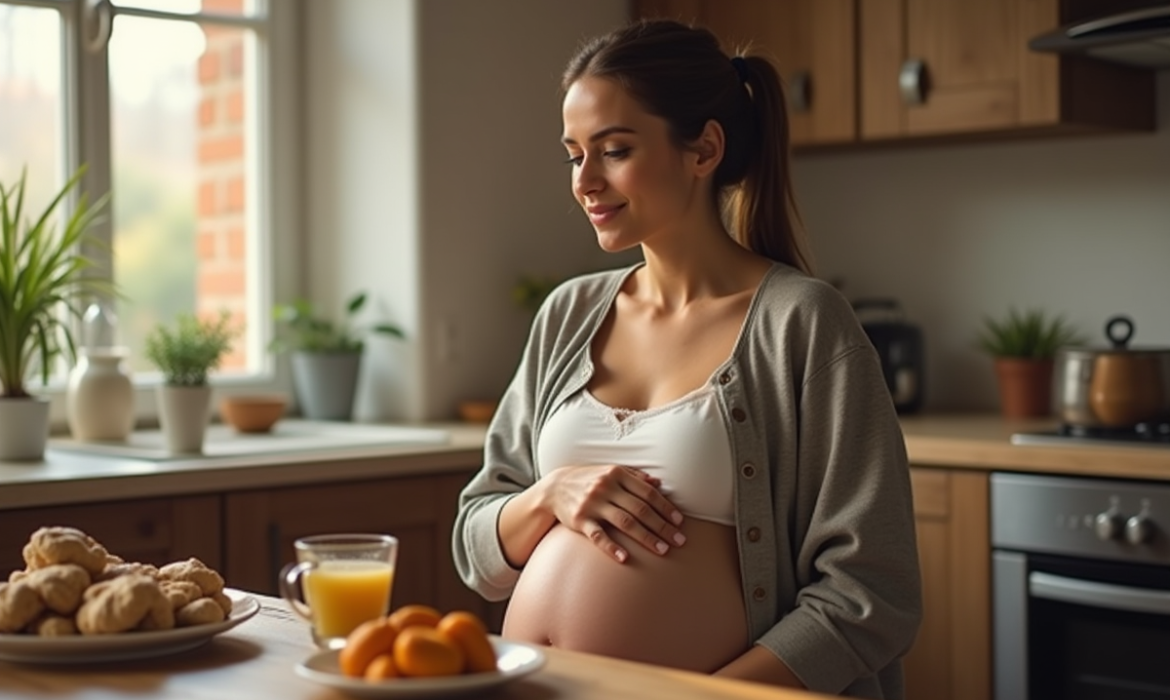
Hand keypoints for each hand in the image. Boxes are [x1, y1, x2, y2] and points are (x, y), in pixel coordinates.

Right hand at [540, 465, 685, 562]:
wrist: (555, 488)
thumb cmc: (590, 480)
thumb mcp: (611, 472)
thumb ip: (635, 476)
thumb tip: (658, 483)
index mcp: (617, 474)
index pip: (647, 493)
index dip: (666, 507)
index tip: (679, 522)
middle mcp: (606, 488)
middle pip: (640, 509)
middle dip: (662, 526)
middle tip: (679, 540)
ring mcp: (592, 505)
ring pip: (624, 522)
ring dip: (646, 537)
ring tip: (662, 550)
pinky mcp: (580, 521)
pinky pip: (598, 536)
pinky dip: (611, 547)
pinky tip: (624, 558)